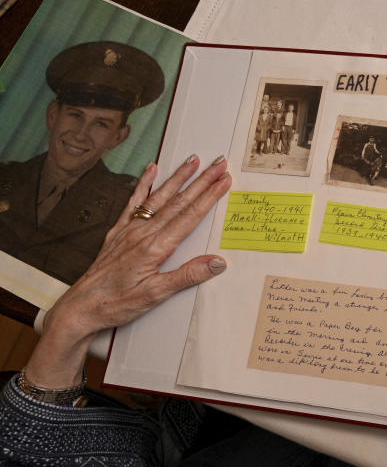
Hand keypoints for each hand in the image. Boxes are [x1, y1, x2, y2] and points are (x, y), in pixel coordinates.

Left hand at [23, 154, 231, 389]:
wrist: (81, 306)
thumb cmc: (117, 303)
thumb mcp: (156, 295)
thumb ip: (187, 276)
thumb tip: (217, 262)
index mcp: (155, 247)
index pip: (190, 216)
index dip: (210, 196)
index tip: (225, 180)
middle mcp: (142, 232)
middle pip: (179, 201)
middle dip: (202, 181)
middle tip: (219, 163)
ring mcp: (129, 229)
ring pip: (159, 197)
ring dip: (178, 177)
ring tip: (193, 160)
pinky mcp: (118, 232)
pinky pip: (133, 202)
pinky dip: (143, 183)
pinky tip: (151, 169)